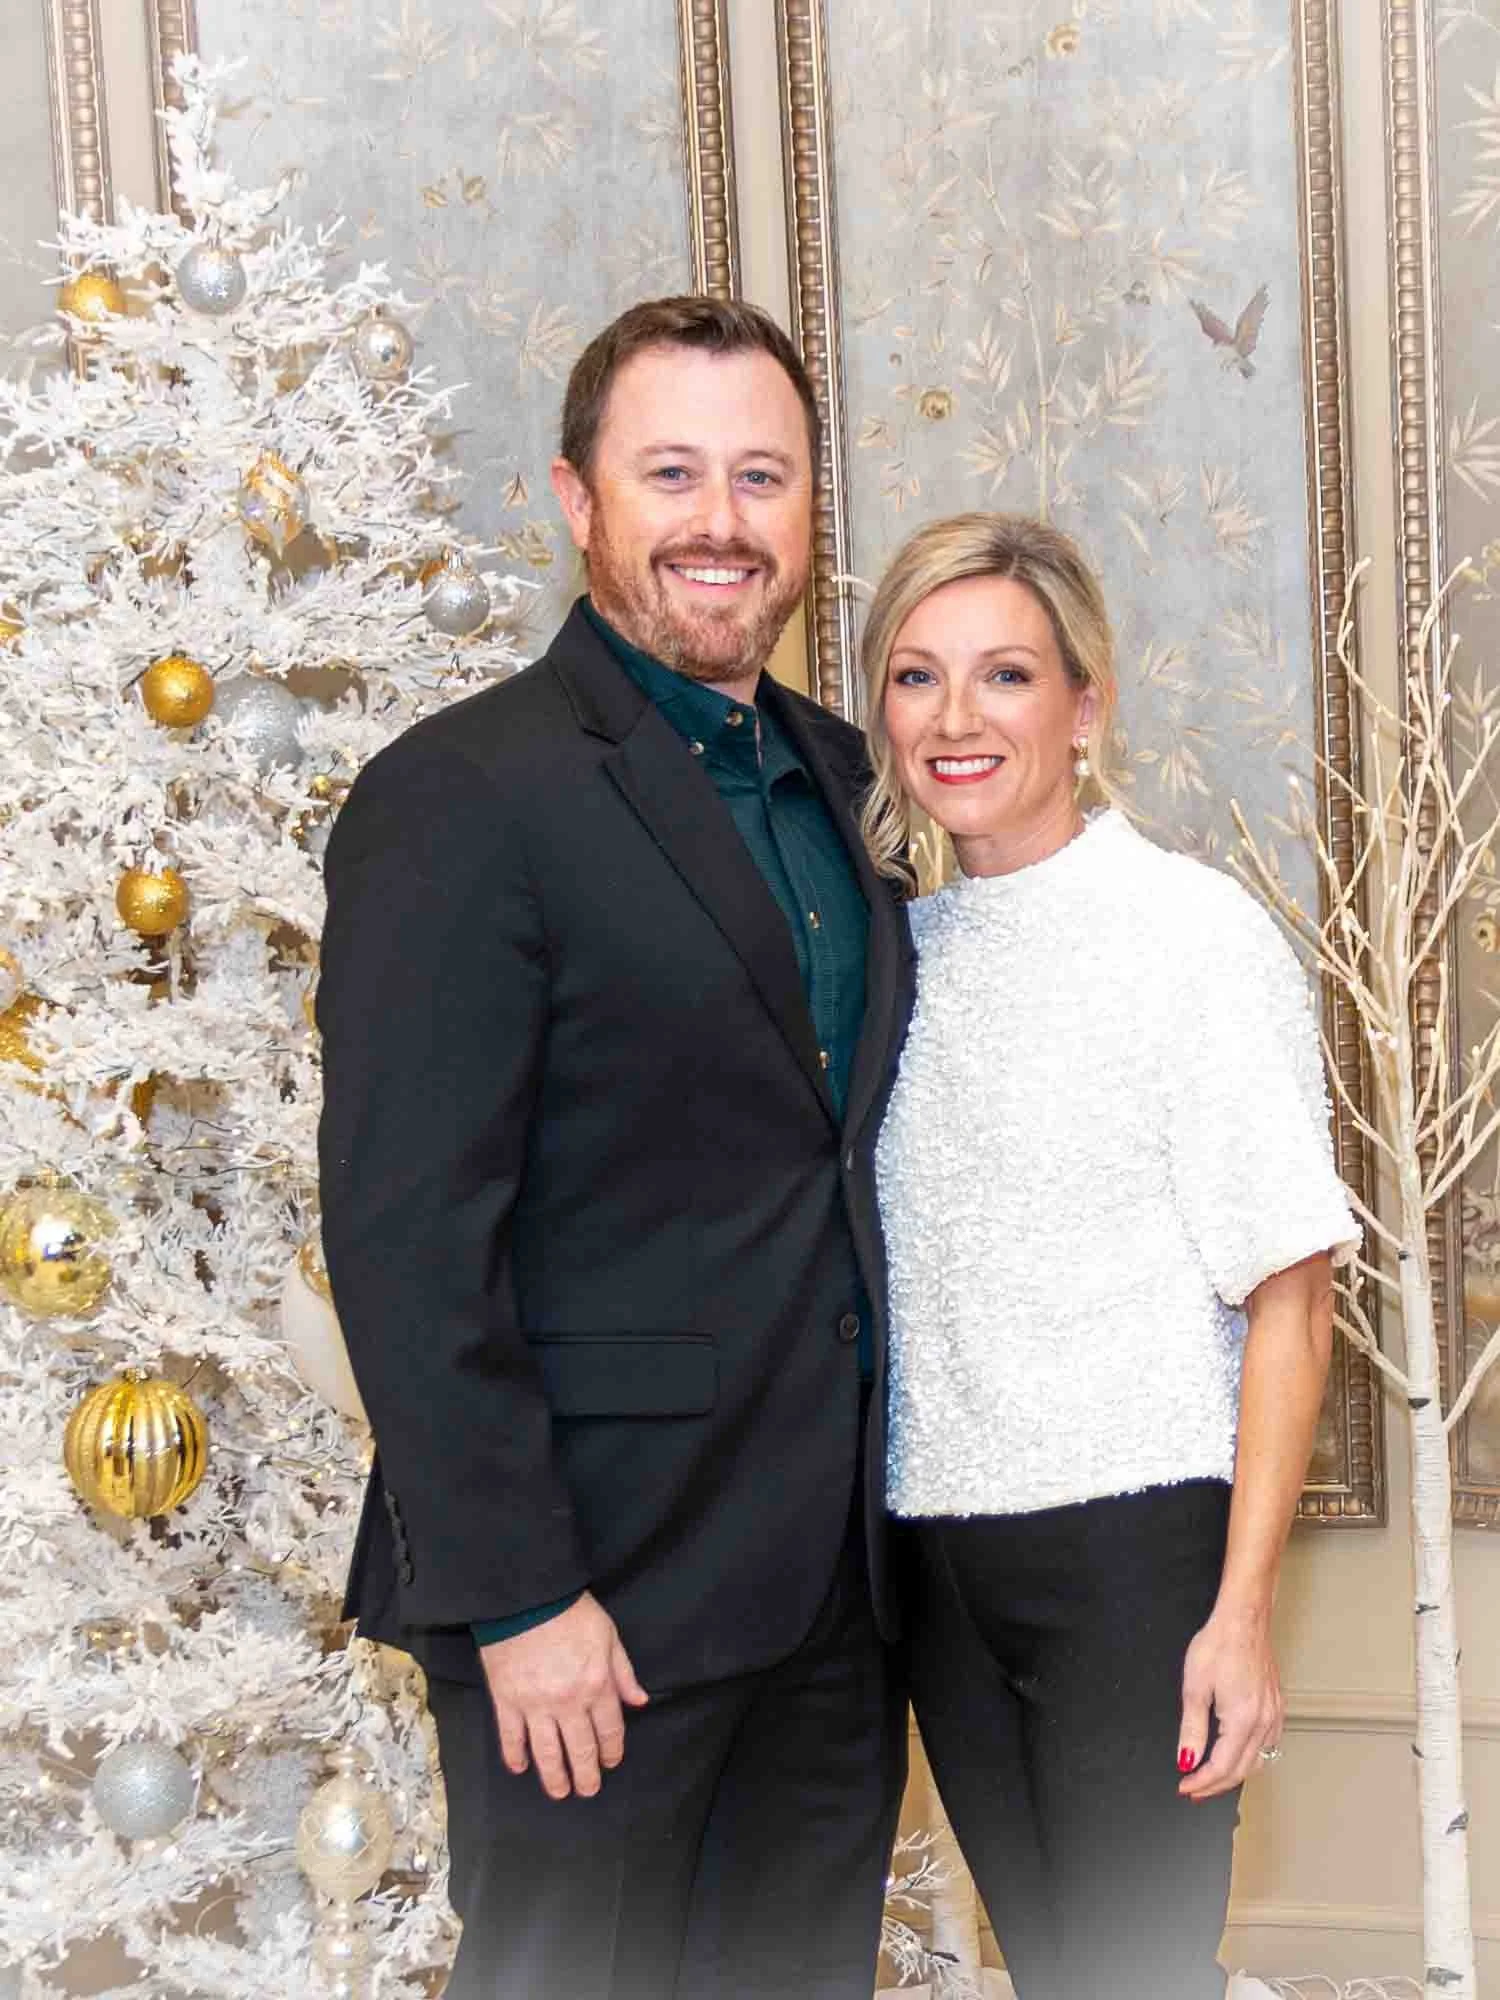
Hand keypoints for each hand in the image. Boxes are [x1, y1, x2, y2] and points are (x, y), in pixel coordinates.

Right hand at [478, 1591, 648, 1800]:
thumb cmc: (571, 1612)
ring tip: (560, 1792)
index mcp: (597, 1685)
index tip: (610, 1761)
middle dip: (586, 1775)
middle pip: (580, 1749)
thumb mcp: (609, 1636)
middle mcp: (569, 1702)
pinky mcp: (506, 1700)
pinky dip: (515, 1755)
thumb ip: (624, 1672)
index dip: (612, 1750)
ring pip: (547, 1752)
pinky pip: (511, 1737)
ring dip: (555, 1777)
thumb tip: (640, 1702)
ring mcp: (535, 1704)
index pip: (609, 1730)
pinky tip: (520, 1767)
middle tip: (588, 1790)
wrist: (526, 1597)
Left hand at [1176, 1606, 1282, 1800]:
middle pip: (1241, 1770)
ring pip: (1257, 1761)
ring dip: (1233, 1774)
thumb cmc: (1218, 1644)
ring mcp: (1274, 1715)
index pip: (1221, 1768)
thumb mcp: (1195, 1687)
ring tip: (1210, 1778)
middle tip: (1193, 1789)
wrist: (1244, 1619)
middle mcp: (1264, 1723)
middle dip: (1215, 1785)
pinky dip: (1250, 1758)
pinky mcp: (1277, 1707)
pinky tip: (1236, 1755)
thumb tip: (1186, 1761)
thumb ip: (1191, 1729)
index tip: (1184, 1788)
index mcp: (1243, 1720)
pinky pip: (1268, 1745)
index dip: (1201, 1783)